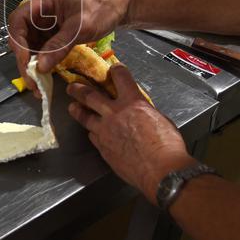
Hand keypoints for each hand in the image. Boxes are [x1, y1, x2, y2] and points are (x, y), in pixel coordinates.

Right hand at [8, 0, 129, 85]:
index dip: (18, 43)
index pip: (18, 21)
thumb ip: (59, 46)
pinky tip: (46, 75)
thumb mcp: (81, 27)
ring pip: (31, 44)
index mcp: (44, 2)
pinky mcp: (55, 32)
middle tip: (31, 80)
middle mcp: (41, 12)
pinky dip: (43, 61)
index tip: (26, 62)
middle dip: (24, 58)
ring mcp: (48, 23)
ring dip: (32, 63)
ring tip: (38, 83)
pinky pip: (43, 48)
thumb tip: (40, 67)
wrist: (121, 6)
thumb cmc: (103, 8)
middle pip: (22, 35)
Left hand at [68, 65, 193, 203]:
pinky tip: (92, 133)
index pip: (121, 78)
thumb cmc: (167, 146)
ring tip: (72, 107)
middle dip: (79, 89)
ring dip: (77, 111)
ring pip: (85, 117)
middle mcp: (114, 114)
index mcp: (132, 103)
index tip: (114, 69)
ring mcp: (105, 131)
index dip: (117, 71)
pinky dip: (93, 133)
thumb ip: (145, 112)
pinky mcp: (102, 148)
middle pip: (90, 95)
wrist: (160, 170)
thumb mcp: (160, 119)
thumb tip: (141, 113)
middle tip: (72, 87)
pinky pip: (93, 136)